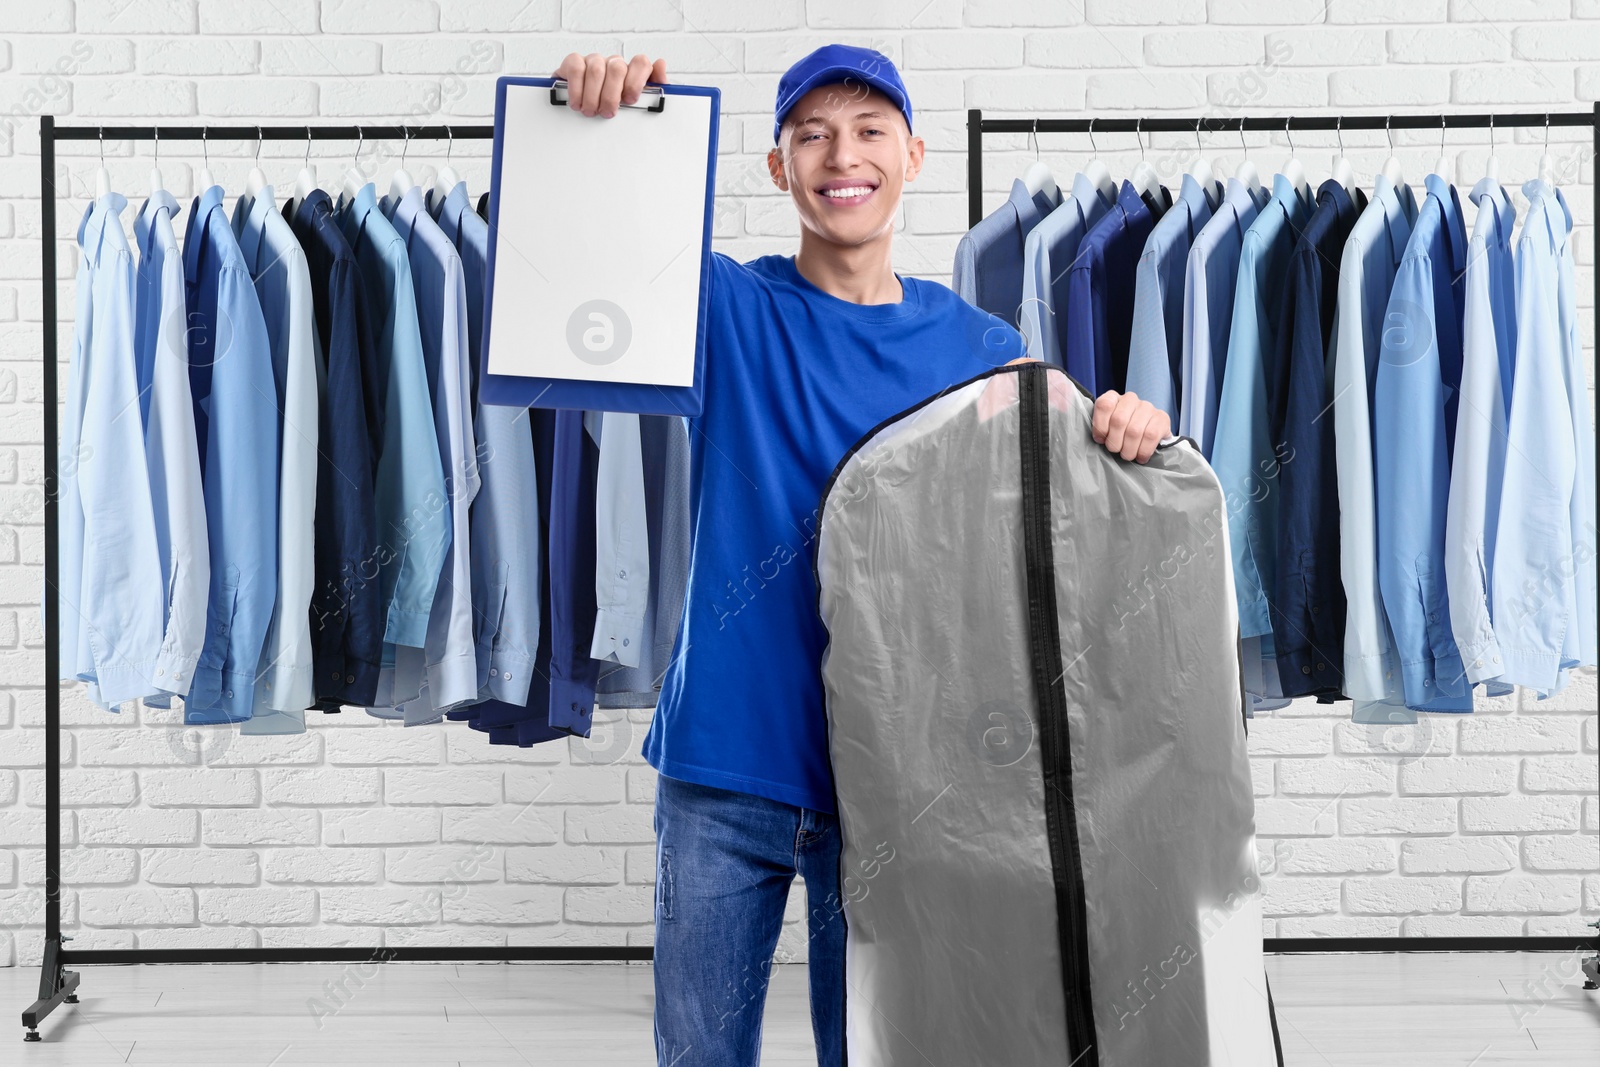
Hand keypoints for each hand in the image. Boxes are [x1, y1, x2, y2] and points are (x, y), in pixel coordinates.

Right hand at [553, 53, 668, 117]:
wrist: (582, 105)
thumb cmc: (610, 105)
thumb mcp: (635, 103)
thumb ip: (653, 88)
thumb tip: (661, 65)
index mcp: (631, 71)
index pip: (640, 63)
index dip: (636, 82)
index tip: (629, 100)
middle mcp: (614, 63)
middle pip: (617, 68)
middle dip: (612, 95)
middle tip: (607, 112)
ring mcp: (594, 60)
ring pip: (596, 70)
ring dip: (593, 96)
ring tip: (591, 111)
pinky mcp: (574, 61)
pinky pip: (576, 68)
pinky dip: (577, 89)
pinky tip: (578, 102)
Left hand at [1092, 389, 1168, 463]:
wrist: (1149, 433)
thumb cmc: (1123, 432)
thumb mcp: (1107, 428)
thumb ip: (1101, 428)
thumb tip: (1099, 438)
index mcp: (1113, 398)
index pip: (1104, 405)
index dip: (1100, 426)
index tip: (1101, 439)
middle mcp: (1130, 399)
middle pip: (1119, 421)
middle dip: (1114, 442)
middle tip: (1116, 450)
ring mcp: (1147, 407)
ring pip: (1134, 431)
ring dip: (1128, 449)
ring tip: (1127, 455)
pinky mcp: (1162, 417)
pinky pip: (1151, 436)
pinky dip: (1143, 451)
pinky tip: (1141, 457)